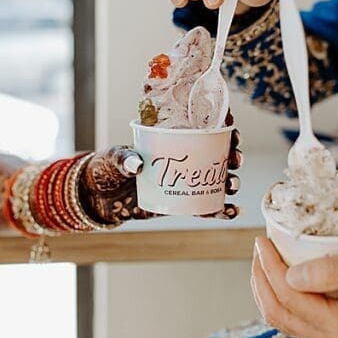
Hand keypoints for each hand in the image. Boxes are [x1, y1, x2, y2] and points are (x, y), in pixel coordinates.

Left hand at [80, 120, 241, 223]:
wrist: (101, 197)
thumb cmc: (108, 168)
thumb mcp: (114, 157)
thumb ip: (123, 158)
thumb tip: (137, 166)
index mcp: (173, 138)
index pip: (204, 128)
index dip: (223, 125)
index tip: (232, 127)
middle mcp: (186, 158)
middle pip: (219, 153)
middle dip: (233, 155)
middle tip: (235, 159)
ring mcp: (187, 180)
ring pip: (218, 179)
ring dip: (231, 181)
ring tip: (233, 186)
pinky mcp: (185, 202)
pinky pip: (208, 206)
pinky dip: (222, 210)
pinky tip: (232, 211)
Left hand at [250, 237, 337, 337]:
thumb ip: (331, 271)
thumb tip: (290, 275)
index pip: (290, 298)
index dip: (270, 268)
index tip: (264, 242)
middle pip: (277, 311)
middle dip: (261, 278)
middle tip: (260, 247)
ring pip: (278, 317)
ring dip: (265, 288)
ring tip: (264, 258)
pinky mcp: (323, 330)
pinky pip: (289, 316)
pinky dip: (277, 295)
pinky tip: (276, 274)